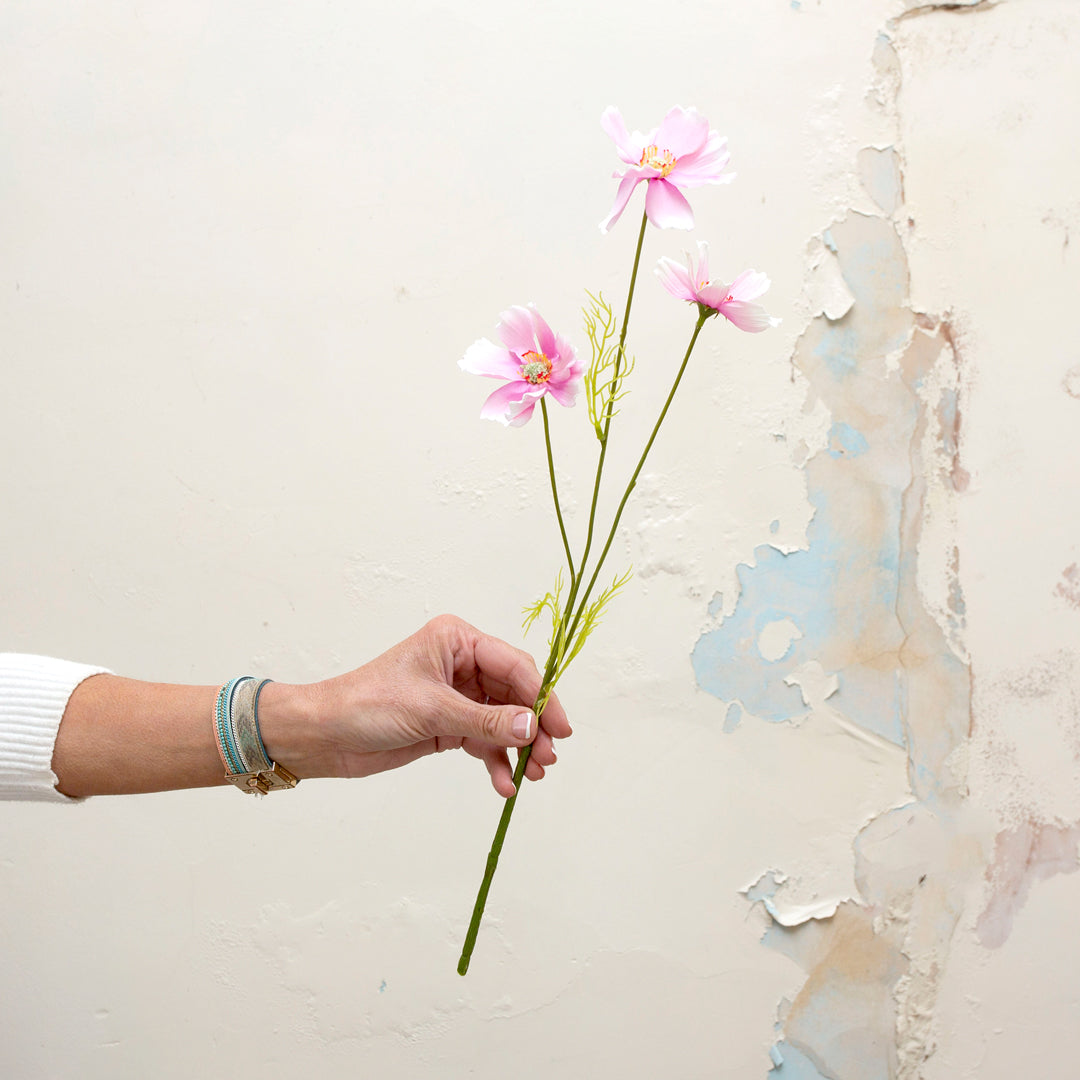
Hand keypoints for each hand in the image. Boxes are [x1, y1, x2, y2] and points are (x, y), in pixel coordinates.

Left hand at [271, 615, 571, 796]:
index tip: (559, 728)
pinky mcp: (448, 724)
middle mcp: (461, 664)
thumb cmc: (368, 704)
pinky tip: (504, 784)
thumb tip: (532, 727)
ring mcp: (456, 696)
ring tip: (532, 774)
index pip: (514, 665)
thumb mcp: (432, 710)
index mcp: (457, 641)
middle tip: (548, 758)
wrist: (325, 736)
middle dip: (532, 727)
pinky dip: (495, 761)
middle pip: (514, 694)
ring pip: (502, 721)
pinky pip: (483, 741)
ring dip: (517, 748)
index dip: (541, 696)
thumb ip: (485, 720)